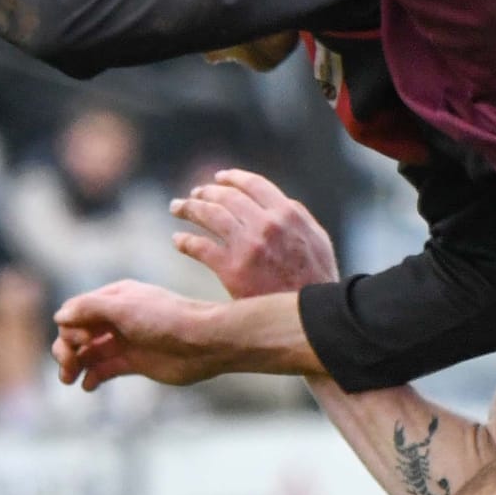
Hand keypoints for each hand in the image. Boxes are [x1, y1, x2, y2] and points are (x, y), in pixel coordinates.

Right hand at [53, 281, 226, 391]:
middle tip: (68, 366)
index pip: (75, 311)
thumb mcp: (125, 307)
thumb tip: (58, 316)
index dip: (70, 328)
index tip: (82, 340)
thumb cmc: (166, 319)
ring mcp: (125, 341)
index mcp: (114, 297)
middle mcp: (116, 318)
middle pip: (77, 333)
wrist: (203, 343)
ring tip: (69, 379)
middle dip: (66, 349)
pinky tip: (88, 386)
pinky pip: (105, 369)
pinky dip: (93, 377)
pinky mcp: (134, 362)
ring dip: (74, 365)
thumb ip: (90, 309)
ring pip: (88, 353)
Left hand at [171, 167, 336, 299]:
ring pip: (209, 215)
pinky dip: (185, 241)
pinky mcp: (231, 269)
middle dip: (205, 192)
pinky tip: (178, 240)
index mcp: (288, 213)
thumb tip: (279, 205)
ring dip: (189, 208)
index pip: (253, 184)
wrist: (309, 316)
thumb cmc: (316, 280)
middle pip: (226, 197)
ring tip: (177, 208)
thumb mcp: (317, 240)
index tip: (218, 179)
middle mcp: (266, 223)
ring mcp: (247, 245)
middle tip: (193, 195)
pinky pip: (199, 247)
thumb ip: (297, 218)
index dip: (232, 178)